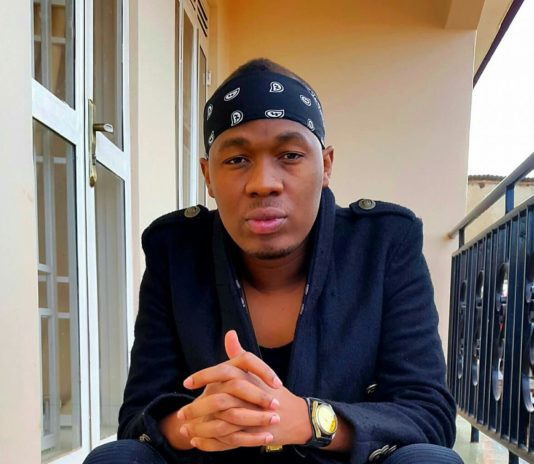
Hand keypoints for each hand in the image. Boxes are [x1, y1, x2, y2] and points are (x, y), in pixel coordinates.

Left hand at [178, 331, 311, 450]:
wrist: (295, 417)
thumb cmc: (272, 391)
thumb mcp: (256, 371)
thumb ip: (239, 354)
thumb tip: (229, 333)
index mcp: (249, 378)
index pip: (223, 372)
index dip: (203, 376)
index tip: (186, 383)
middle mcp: (249, 396)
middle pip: (218, 401)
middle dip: (196, 408)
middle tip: (181, 413)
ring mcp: (251, 416)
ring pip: (219, 423)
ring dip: (200, 428)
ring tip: (185, 430)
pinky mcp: (250, 435)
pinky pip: (225, 441)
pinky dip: (209, 443)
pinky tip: (197, 442)